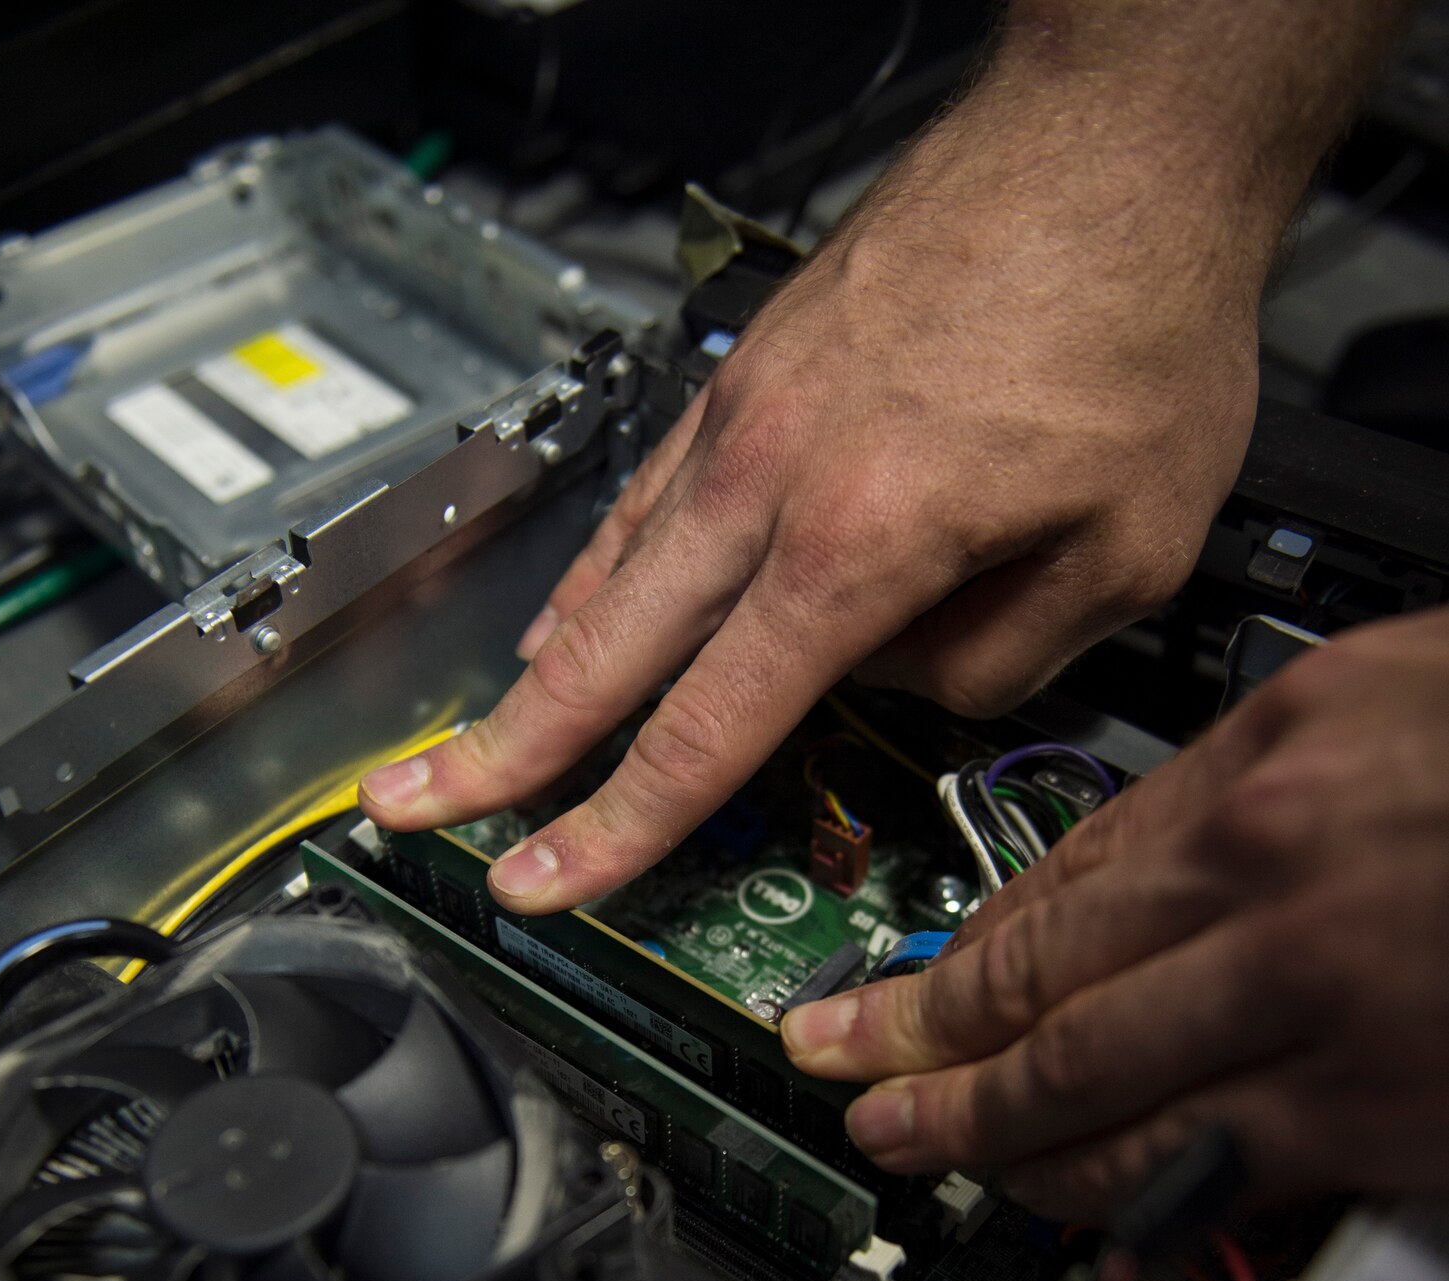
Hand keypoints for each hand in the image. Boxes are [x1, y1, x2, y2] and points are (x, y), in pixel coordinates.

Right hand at [359, 70, 1276, 913]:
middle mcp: (772, 481)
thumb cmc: (1136, 319)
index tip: (539, 882)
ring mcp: (748, 417)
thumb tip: (912, 681)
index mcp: (858, 546)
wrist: (1115, 135)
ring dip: (534, 666)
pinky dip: (600, 564)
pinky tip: (578, 604)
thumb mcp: (1127, 550)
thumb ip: (999, 659)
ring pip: (610, 569)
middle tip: (408, 804)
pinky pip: (650, 488)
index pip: (702, 731)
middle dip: (495, 751)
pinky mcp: (758, 369)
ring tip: (472, 733)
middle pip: (601, 654)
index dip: (610, 828)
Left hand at [781, 610, 1448, 1219]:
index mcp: (1277, 758)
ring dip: (975, 1123)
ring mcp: (1317, 1004)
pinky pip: (1195, 1161)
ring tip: (902, 1141)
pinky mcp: (1377, 1115)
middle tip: (832, 1067)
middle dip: (915, 1034)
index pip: (1059, 871)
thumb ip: (1269, 768)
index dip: (953, 938)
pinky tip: (1046, 1198)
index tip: (888, 974)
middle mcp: (1272, 877)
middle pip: (1037, 978)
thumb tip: (1151, 856)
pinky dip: (1102, 1188)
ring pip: (1086, 1081)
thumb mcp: (1403, 696)